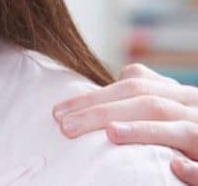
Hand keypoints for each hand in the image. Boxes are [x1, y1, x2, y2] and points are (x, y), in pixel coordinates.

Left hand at [53, 63, 197, 183]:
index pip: (134, 87)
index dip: (95, 97)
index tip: (57, 112)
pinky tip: (174, 167)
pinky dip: (193, 169)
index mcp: (181, 97)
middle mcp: (195, 111)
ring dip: (144, 130)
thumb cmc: (194, 133)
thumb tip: (126, 74)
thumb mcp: (177, 108)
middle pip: (147, 103)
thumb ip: (152, 93)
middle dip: (102, 112)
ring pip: (179, 129)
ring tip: (110, 133)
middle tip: (64, 126)